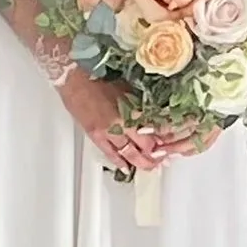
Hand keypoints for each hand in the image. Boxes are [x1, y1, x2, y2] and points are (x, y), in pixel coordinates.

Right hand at [57, 71, 177, 176]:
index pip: (154, 130)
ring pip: (129, 153)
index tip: (171, 142)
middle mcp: (122, 123)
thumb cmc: (99, 78)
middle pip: (144, 146)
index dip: (165, 138)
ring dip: (141, 162)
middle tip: (163, 158)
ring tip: (150, 166)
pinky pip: (110, 154)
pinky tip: (127, 168)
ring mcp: (108, 131)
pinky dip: (120, 162)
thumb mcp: (126, 88)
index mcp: (132, 109)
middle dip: (156, 154)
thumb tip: (151, 118)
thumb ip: (139, 106)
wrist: (74, 78)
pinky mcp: (95, 135)